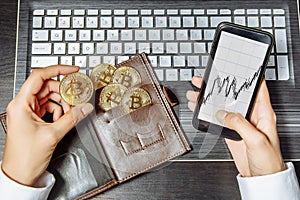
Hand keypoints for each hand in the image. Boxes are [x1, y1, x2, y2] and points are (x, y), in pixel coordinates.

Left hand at [2, 65, 93, 185]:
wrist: (20, 174)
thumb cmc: (25, 157)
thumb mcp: (52, 134)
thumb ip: (71, 118)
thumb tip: (84, 107)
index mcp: (21, 104)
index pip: (39, 76)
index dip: (58, 70)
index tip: (72, 70)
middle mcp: (23, 105)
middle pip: (47, 87)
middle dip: (64, 92)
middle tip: (77, 97)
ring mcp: (28, 112)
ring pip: (50, 98)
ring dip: (63, 103)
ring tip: (71, 112)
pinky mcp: (34, 119)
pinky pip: (50, 108)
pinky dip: (59, 111)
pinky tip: (64, 119)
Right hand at [186, 76, 284, 176]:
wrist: (260, 178)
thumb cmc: (268, 160)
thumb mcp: (256, 139)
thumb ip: (239, 124)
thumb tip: (223, 114)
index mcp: (263, 113)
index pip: (256, 89)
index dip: (246, 77)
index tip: (234, 69)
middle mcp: (250, 116)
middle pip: (233, 95)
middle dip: (219, 86)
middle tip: (206, 80)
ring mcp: (239, 124)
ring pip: (222, 106)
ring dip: (209, 100)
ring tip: (197, 94)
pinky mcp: (231, 132)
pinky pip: (217, 119)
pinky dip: (207, 113)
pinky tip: (200, 109)